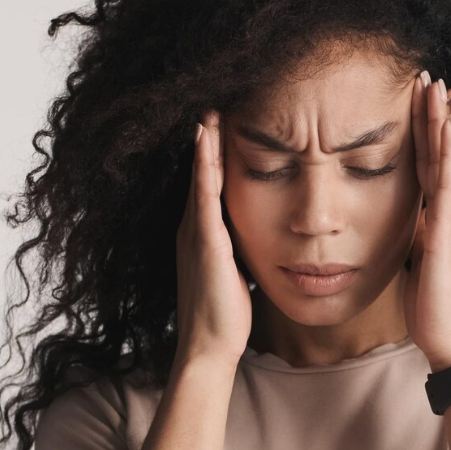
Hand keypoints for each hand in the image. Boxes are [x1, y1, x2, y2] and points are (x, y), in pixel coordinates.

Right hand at [174, 109, 251, 368]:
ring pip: (200, 177)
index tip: (223, 125)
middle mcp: (193, 228)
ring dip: (204, 142)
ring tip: (210, 108)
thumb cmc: (224, 314)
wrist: (209, 347)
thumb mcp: (234, 273)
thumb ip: (239, 251)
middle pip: (200, 174)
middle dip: (205, 140)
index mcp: (202, 235)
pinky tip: (206, 138)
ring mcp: (196, 234)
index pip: (208, 185)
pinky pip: (205, 196)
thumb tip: (258, 238)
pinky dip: (204, 165)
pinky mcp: (206, 243)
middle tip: (213, 102)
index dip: (212, 155)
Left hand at [403, 72, 450, 372]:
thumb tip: (407, 225)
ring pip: (445, 160)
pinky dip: (446, 152)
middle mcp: (447, 213)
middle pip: (437, 154)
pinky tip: (447, 124)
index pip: (428, 167)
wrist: (449, 341)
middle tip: (427, 77)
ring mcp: (450, 220)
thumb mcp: (417, 265)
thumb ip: (416, 240)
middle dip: (432, 115)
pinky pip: (446, 184)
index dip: (423, 134)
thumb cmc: (432, 308)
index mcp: (437, 220)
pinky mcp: (447, 232)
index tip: (417, 102)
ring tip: (436, 85)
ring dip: (440, 121)